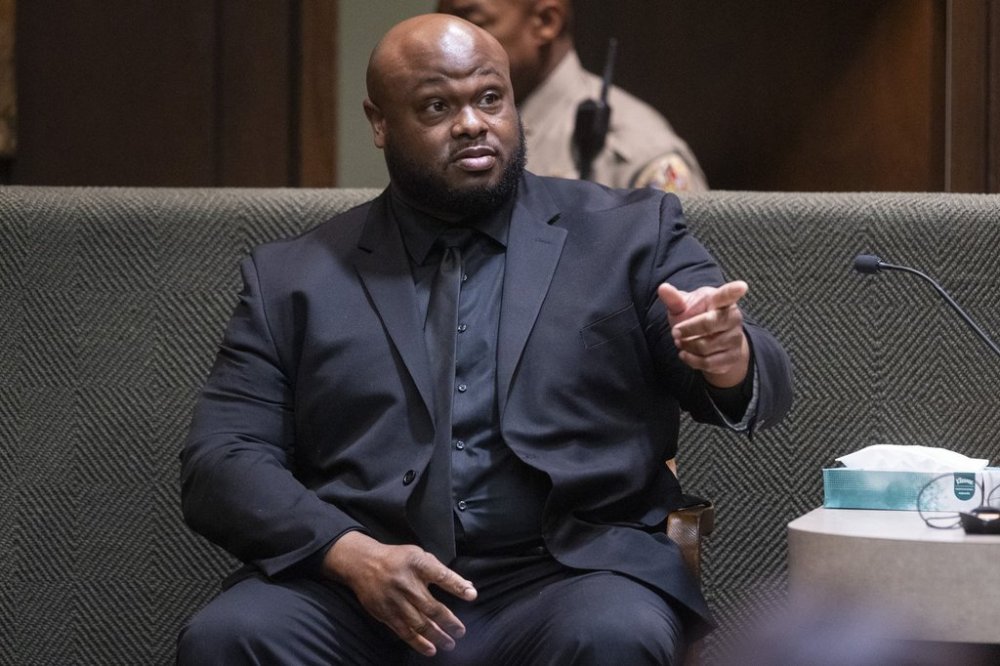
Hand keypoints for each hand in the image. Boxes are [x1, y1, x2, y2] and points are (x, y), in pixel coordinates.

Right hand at [322, 531, 477, 656]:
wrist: (362, 564)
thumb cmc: (397, 560)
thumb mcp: (419, 556)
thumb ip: (442, 572)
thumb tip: (467, 586)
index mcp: (417, 563)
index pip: (441, 575)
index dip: (457, 586)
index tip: (471, 595)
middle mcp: (405, 583)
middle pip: (431, 606)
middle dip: (448, 621)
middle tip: (460, 631)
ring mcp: (394, 600)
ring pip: (418, 623)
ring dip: (436, 636)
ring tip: (449, 643)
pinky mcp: (384, 613)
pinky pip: (404, 631)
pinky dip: (418, 643)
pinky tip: (431, 649)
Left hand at [658, 280, 750, 387]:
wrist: (713, 343)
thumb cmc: (696, 318)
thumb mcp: (684, 307)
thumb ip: (674, 299)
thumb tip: (663, 288)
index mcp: (721, 301)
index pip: (727, 295)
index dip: (734, 290)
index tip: (741, 286)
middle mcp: (733, 318)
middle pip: (709, 323)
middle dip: (687, 329)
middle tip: (674, 332)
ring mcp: (735, 338)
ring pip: (706, 346)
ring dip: (687, 346)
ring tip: (680, 342)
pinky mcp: (732, 357)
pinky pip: (708, 362)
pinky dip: (691, 360)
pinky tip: (685, 354)